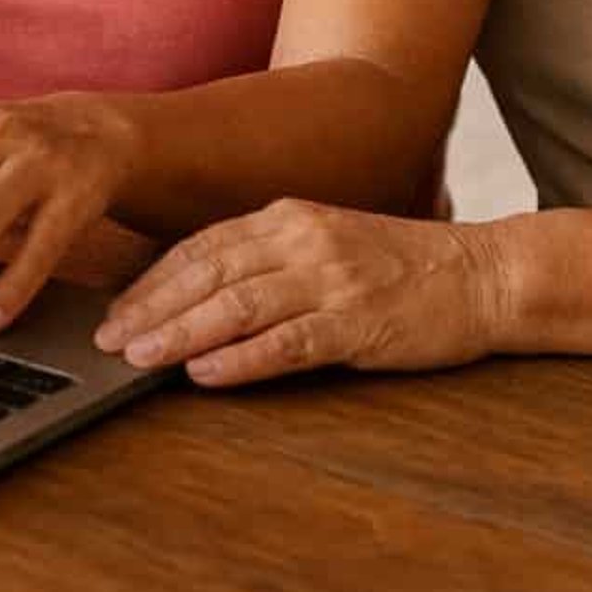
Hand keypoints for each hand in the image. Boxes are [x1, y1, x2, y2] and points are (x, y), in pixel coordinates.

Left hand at [93, 198, 504, 386]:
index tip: (113, 309)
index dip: (151, 280)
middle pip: (206, 274)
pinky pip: (286, 343)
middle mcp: (303, 241)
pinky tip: (205, 374)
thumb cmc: (403, 267)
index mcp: (289, 218)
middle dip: (149, 308)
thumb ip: (270, 260)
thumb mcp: (328, 244)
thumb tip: (200, 294)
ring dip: (179, 332)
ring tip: (138, 357)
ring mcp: (330, 281)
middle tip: (106, 340)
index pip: (201, 247)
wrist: (484, 274)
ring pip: (235, 306)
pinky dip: (239, 359)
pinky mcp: (357, 322)